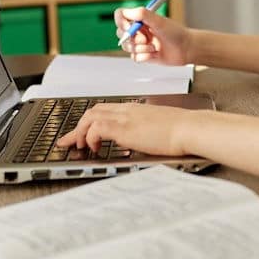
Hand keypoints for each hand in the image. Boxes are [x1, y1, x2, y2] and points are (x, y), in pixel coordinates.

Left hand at [55, 102, 189, 155]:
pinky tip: (94, 149)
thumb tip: (139, 142)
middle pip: (93, 110)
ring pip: (90, 116)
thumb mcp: (160, 128)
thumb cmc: (182, 130)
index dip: (89, 121)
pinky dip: (89, 138)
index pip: (106, 109)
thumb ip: (146, 132)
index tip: (81, 132)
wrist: (190, 128)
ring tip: (78, 147)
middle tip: (68, 141)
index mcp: (136, 109)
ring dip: (79, 132)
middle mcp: (128, 110)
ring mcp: (125, 117)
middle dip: (77, 126)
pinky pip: (96, 129)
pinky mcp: (124, 128)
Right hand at [116, 6, 191, 64]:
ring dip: (140, 48)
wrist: (186, 49)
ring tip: (154, 47)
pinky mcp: (143, 54)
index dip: (121, 22)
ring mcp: (140, 43)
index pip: (121, 16)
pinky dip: (144, 56)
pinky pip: (135, 57)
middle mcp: (138, 30)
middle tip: (145, 39)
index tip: (128, 27)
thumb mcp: (159, 21)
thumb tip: (126, 12)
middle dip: (132, 38)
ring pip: (127, 47)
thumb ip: (143, 14)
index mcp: (141, 18)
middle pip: (121, 33)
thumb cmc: (176, 33)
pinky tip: (155, 54)